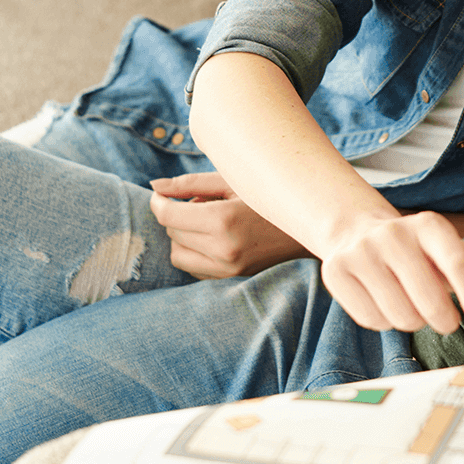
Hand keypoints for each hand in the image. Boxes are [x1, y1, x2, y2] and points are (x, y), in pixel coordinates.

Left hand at [150, 173, 310, 278]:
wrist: (309, 228)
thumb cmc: (267, 197)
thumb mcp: (232, 183)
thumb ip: (190, 184)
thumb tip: (154, 187)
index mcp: (223, 220)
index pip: (168, 216)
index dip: (159, 202)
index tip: (162, 194)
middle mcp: (224, 250)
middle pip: (172, 233)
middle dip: (178, 216)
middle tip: (202, 203)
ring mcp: (229, 270)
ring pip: (178, 255)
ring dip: (184, 237)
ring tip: (208, 223)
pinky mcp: (232, 280)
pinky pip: (194, 268)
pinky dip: (196, 253)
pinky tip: (216, 239)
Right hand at [319, 211, 463, 342]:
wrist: (357, 233)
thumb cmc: (417, 251)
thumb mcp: (452, 251)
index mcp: (429, 225)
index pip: (459, 266)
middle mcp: (393, 234)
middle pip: (430, 301)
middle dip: (445, 321)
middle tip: (446, 321)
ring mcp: (361, 252)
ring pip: (402, 317)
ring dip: (414, 322)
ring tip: (410, 303)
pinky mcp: (334, 271)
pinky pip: (372, 320)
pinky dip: (385, 322)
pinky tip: (384, 302)